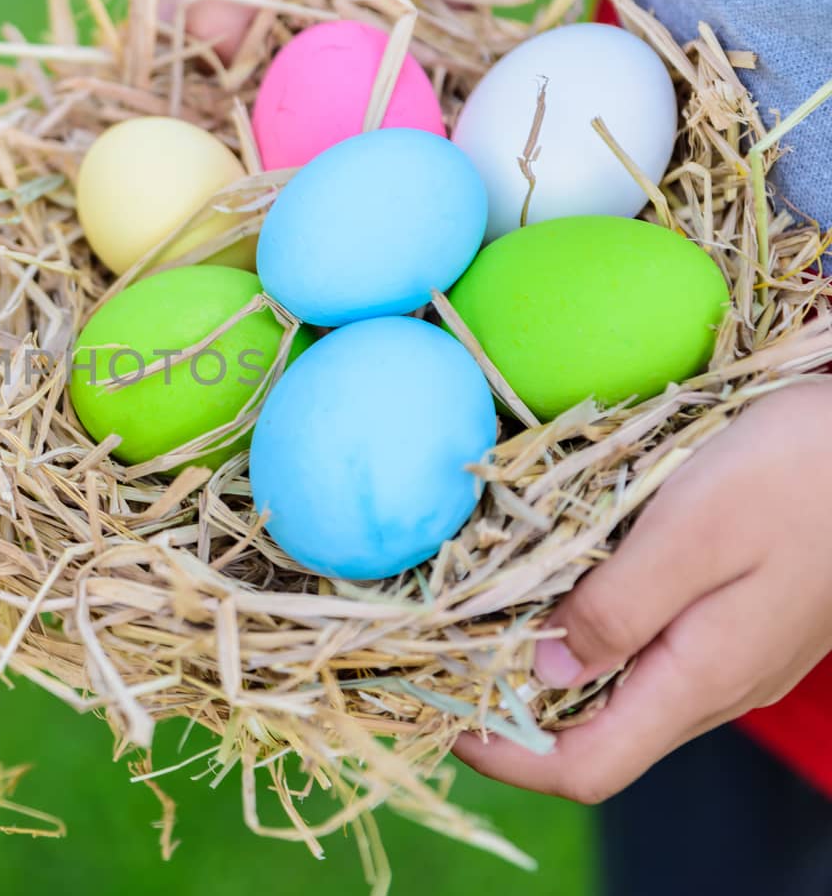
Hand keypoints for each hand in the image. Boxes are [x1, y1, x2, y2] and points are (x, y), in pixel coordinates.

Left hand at [455, 380, 831, 803]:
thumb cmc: (801, 471)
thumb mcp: (693, 530)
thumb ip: (617, 608)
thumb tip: (543, 671)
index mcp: (701, 678)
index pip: (589, 768)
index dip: (505, 756)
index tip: (442, 711)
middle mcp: (715, 684)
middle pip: (596, 737)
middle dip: (513, 711)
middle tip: (443, 657)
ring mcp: (731, 654)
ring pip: (618, 691)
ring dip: (546, 667)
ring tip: (484, 617)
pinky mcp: (737, 617)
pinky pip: (647, 649)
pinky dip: (588, 631)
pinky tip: (557, 582)